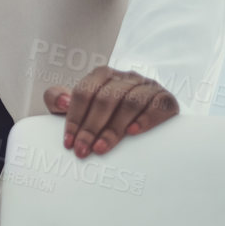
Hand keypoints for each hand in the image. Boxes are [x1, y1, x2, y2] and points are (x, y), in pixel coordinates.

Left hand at [43, 67, 178, 157]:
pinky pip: (159, 105)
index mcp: (102, 75)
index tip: (69, 142)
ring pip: (130, 103)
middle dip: (91, 127)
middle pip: (106, 99)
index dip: (74, 118)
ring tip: (102, 148)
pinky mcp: (167, 99)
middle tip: (83, 150)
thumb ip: (57, 98)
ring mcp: (148, 86)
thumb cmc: (104, 114)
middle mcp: (126, 77)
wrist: (147, 120)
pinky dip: (146, 119)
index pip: (84, 92)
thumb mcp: (78, 106)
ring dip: (114, 128)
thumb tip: (62, 102)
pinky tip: (133, 132)